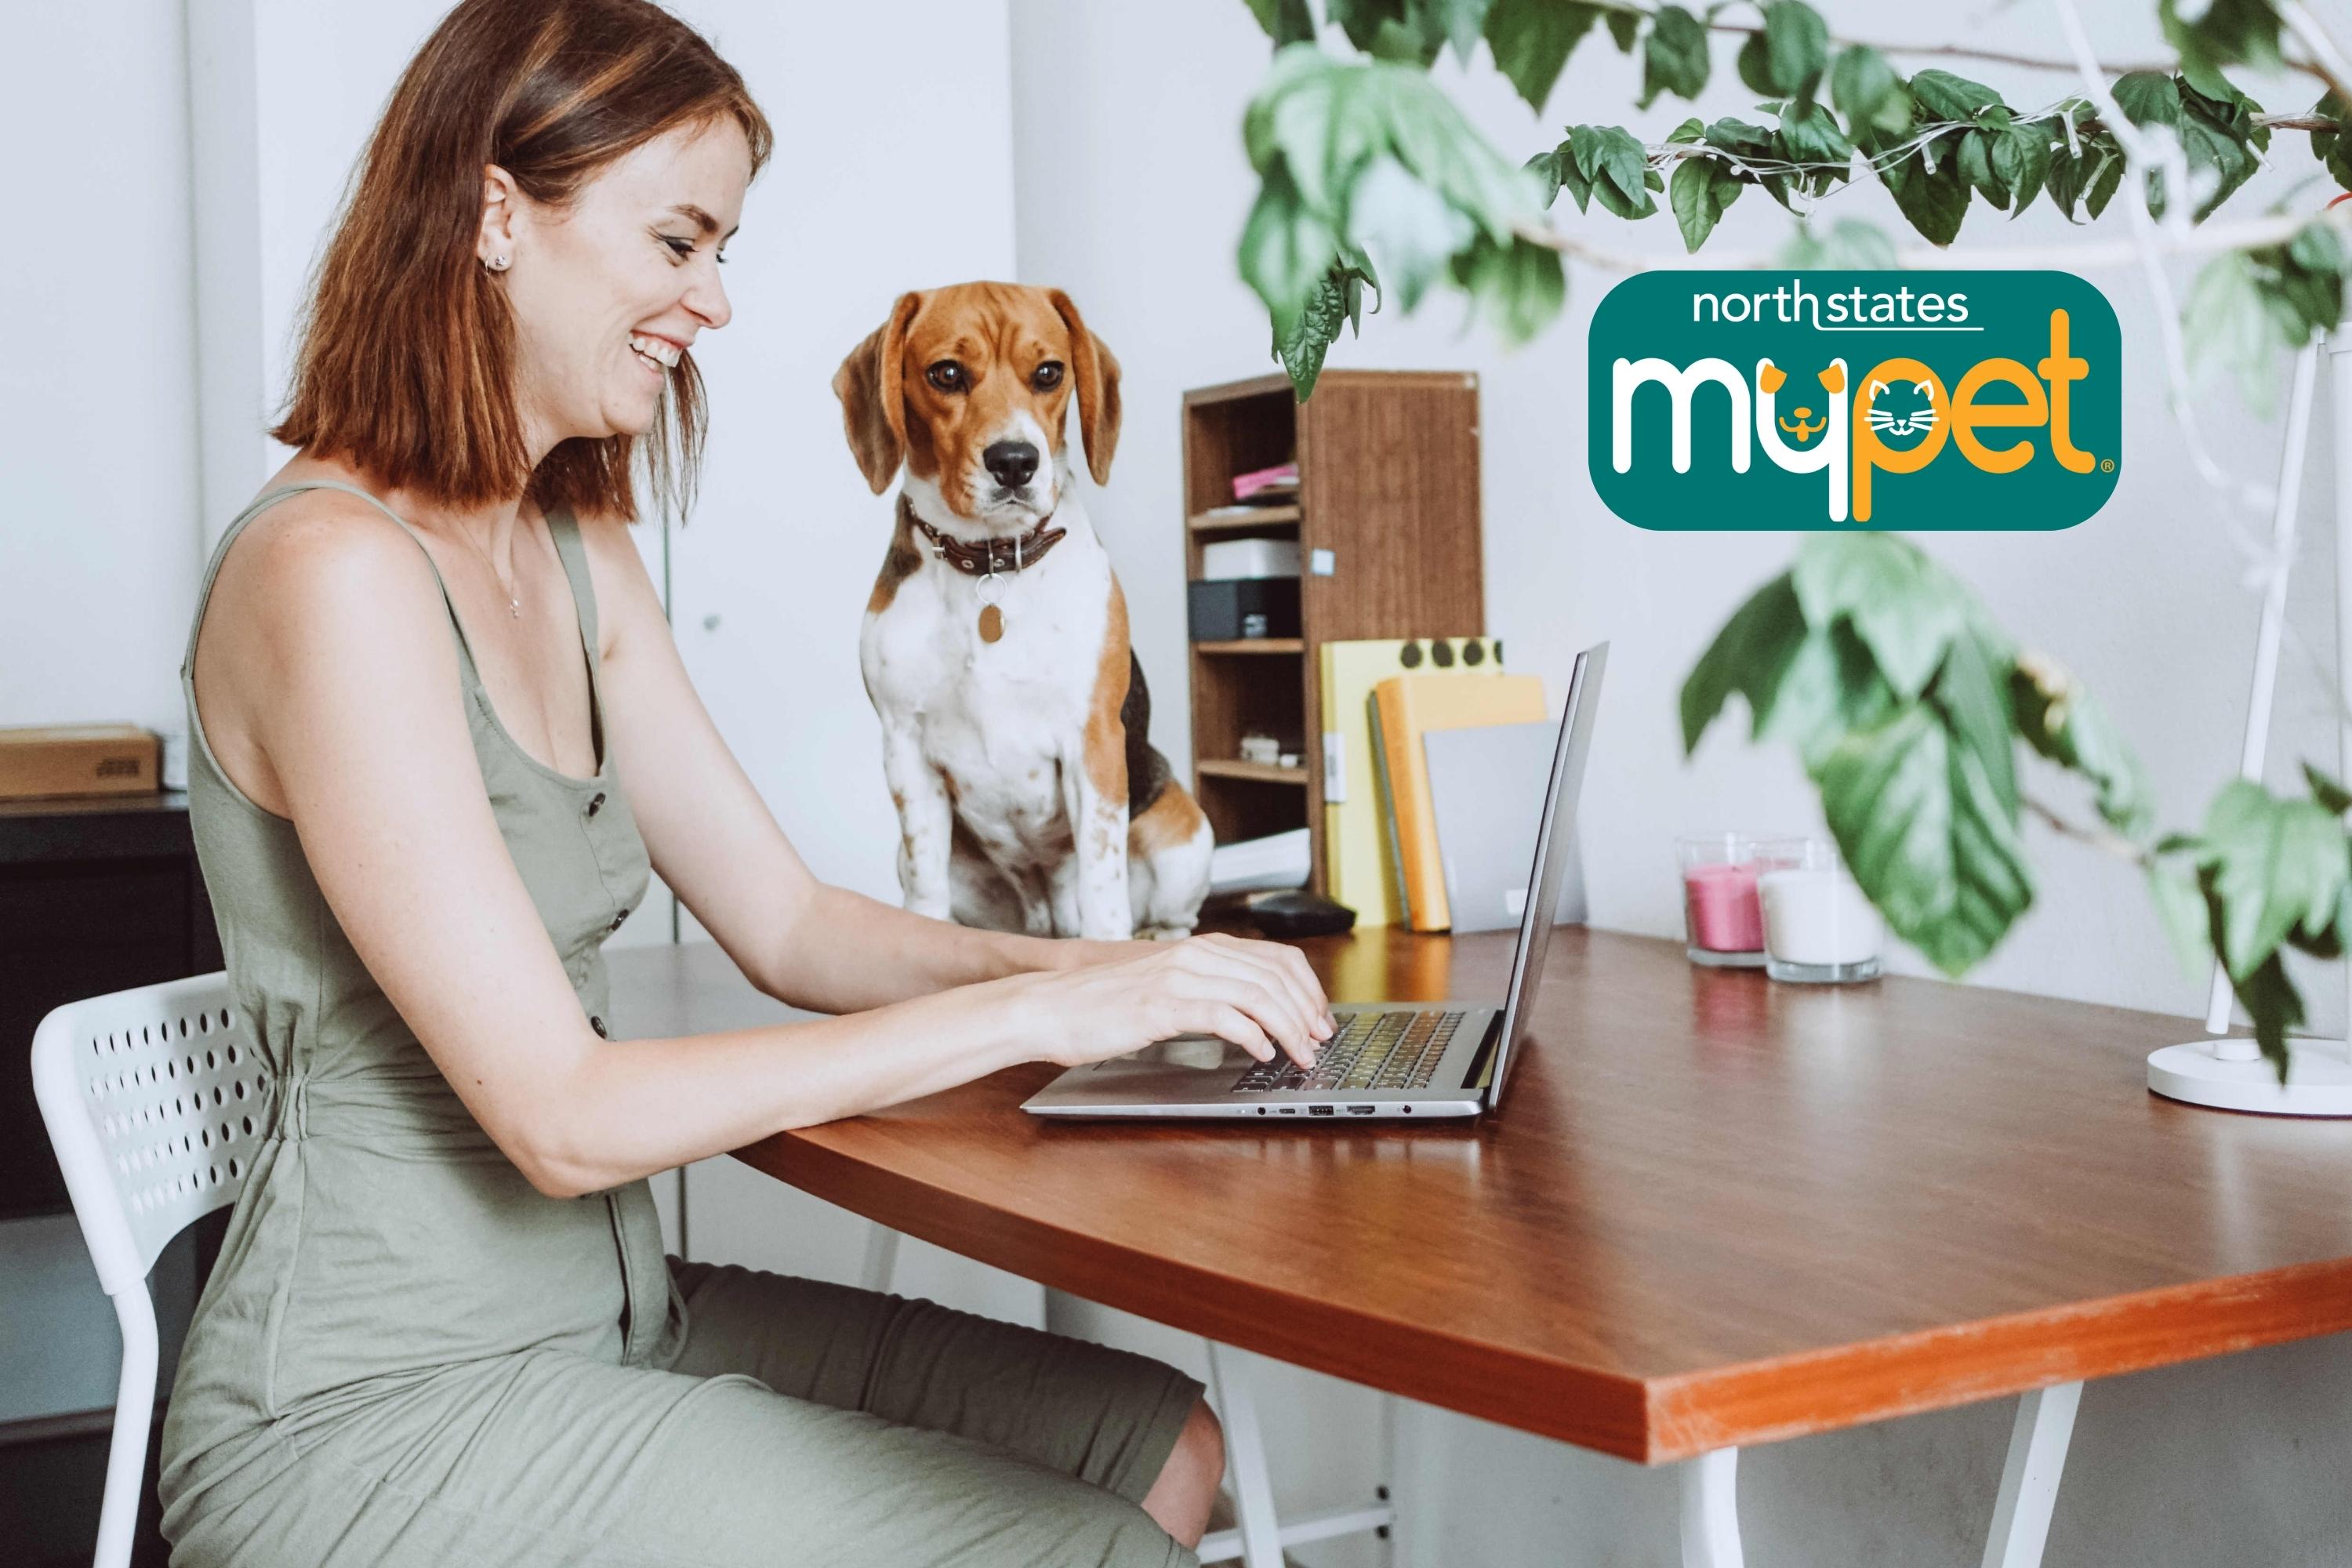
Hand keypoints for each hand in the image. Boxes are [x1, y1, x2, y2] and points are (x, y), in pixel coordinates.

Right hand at [1012, 932, 1335, 1070]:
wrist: (1050, 1007)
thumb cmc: (1103, 1005)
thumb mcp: (1166, 988)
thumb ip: (1206, 991)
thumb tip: (1250, 1014)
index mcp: (1201, 949)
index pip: (1278, 958)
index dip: (1309, 990)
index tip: (1320, 1019)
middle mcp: (1196, 956)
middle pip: (1277, 976)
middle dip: (1308, 1012)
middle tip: (1319, 1043)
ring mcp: (1180, 978)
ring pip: (1258, 995)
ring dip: (1289, 1029)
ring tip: (1299, 1055)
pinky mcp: (1163, 1005)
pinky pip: (1224, 1017)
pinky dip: (1253, 1037)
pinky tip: (1262, 1054)